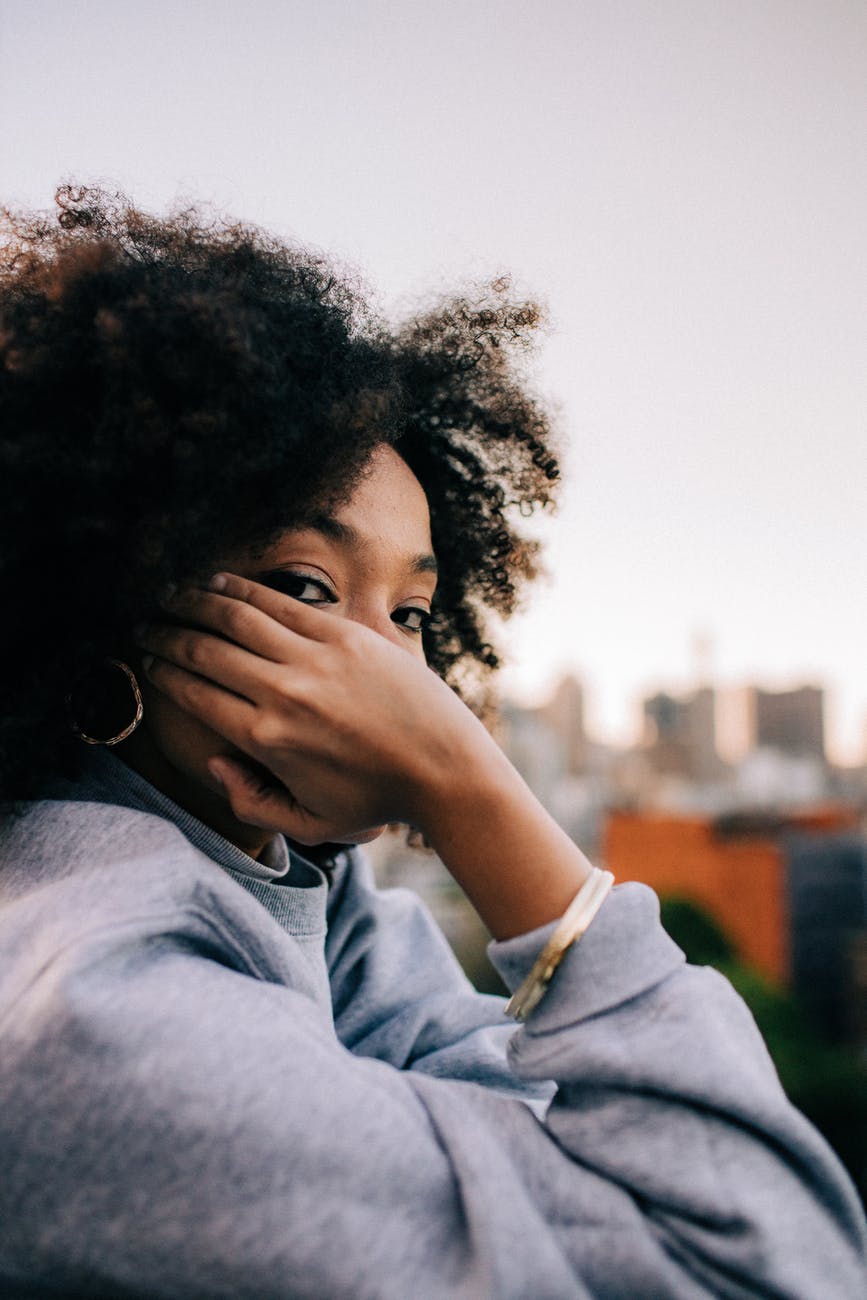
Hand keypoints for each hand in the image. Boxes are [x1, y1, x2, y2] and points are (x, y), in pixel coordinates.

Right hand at [134, 573, 494, 844]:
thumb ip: (251, 801)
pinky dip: (242, 590)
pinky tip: (218, 582)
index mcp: (266, 741)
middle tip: (145, 626)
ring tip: (170, 595)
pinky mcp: (345, 635)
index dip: (162, 671)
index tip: (146, 659)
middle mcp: (282, 694)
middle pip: (204, 651)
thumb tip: (216, 762)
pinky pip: (281, 603)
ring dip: (193, 602)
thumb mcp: (310, 823)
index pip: (195, 693)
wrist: (444, 767)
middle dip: (165, 635)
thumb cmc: (377, 799)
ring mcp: (315, 659)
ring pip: (236, 617)